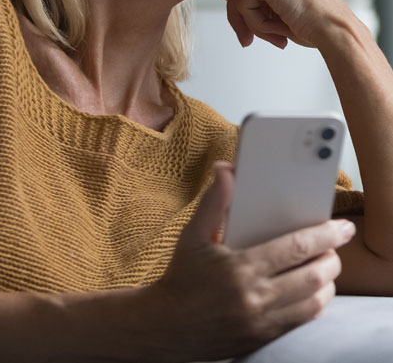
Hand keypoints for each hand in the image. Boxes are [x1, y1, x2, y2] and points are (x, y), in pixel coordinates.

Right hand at [151, 162, 354, 361]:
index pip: (294, 249)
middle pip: (312, 277)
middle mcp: (255, 298)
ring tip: (326, 265)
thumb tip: (226, 169)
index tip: (341, 227)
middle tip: (335, 244)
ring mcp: (261, 322)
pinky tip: (313, 288)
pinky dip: (315, 303)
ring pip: (313, 302)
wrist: (167, 327)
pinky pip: (302, 320)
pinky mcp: (263, 338)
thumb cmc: (182, 277)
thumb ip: (215, 201)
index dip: (323, 235)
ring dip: (327, 282)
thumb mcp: (193, 235)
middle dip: (331, 258)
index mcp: (240, 268)